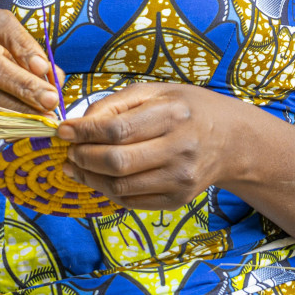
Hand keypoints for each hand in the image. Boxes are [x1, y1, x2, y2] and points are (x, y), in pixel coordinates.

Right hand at [0, 7, 61, 114]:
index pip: (0, 25)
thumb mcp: (7, 51)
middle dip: (22, 85)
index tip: (44, 69)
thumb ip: (32, 62)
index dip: (23, 47)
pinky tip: (14, 126)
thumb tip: (56, 80)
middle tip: (49, 101)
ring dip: (13, 108)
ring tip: (38, 118)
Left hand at [55, 84, 242, 210]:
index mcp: (173, 114)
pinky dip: (108, 191)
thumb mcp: (155, 92)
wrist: (231, 140)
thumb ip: (115, 104)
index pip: (117, 129)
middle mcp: (180, 148)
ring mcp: (180, 178)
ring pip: (120, 187)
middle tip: (70, 151)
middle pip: (116, 162)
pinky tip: (100, 178)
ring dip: (90, 178)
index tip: (63, 130)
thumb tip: (78, 125)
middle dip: (83, 157)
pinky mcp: (178, 200)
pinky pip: (131, 201)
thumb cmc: (186, 109)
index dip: (84, 132)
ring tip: (78, 165)